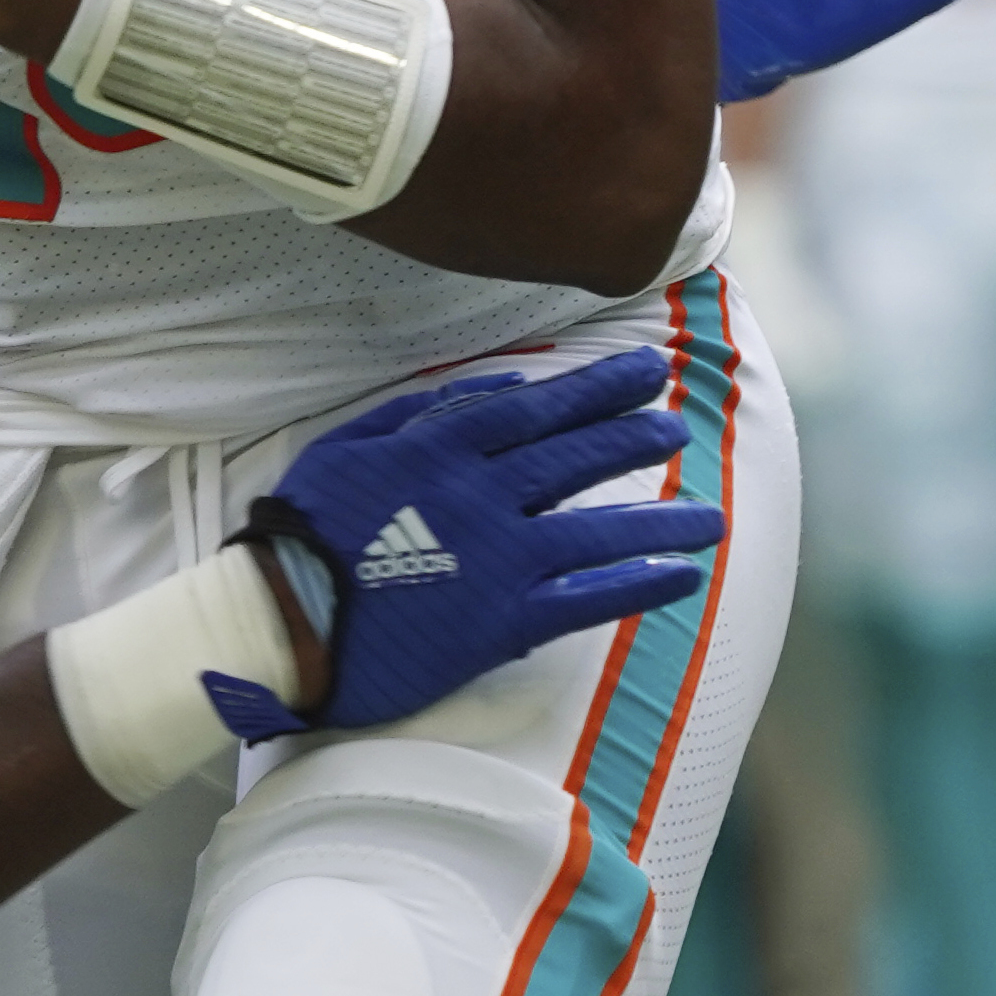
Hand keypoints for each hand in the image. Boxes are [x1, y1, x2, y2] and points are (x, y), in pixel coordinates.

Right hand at [227, 347, 723, 732]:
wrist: (284, 620)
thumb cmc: (305, 532)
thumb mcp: (347, 447)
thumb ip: (418, 413)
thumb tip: (495, 390)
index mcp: (440, 447)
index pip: (535, 409)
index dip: (595, 390)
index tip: (642, 374)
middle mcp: (481, 494)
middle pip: (574, 458)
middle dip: (632, 437)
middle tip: (677, 425)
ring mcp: (498, 557)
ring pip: (597, 529)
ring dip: (659, 519)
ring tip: (710, 515)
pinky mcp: (504, 620)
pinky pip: (587, 598)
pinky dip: (637, 585)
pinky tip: (680, 576)